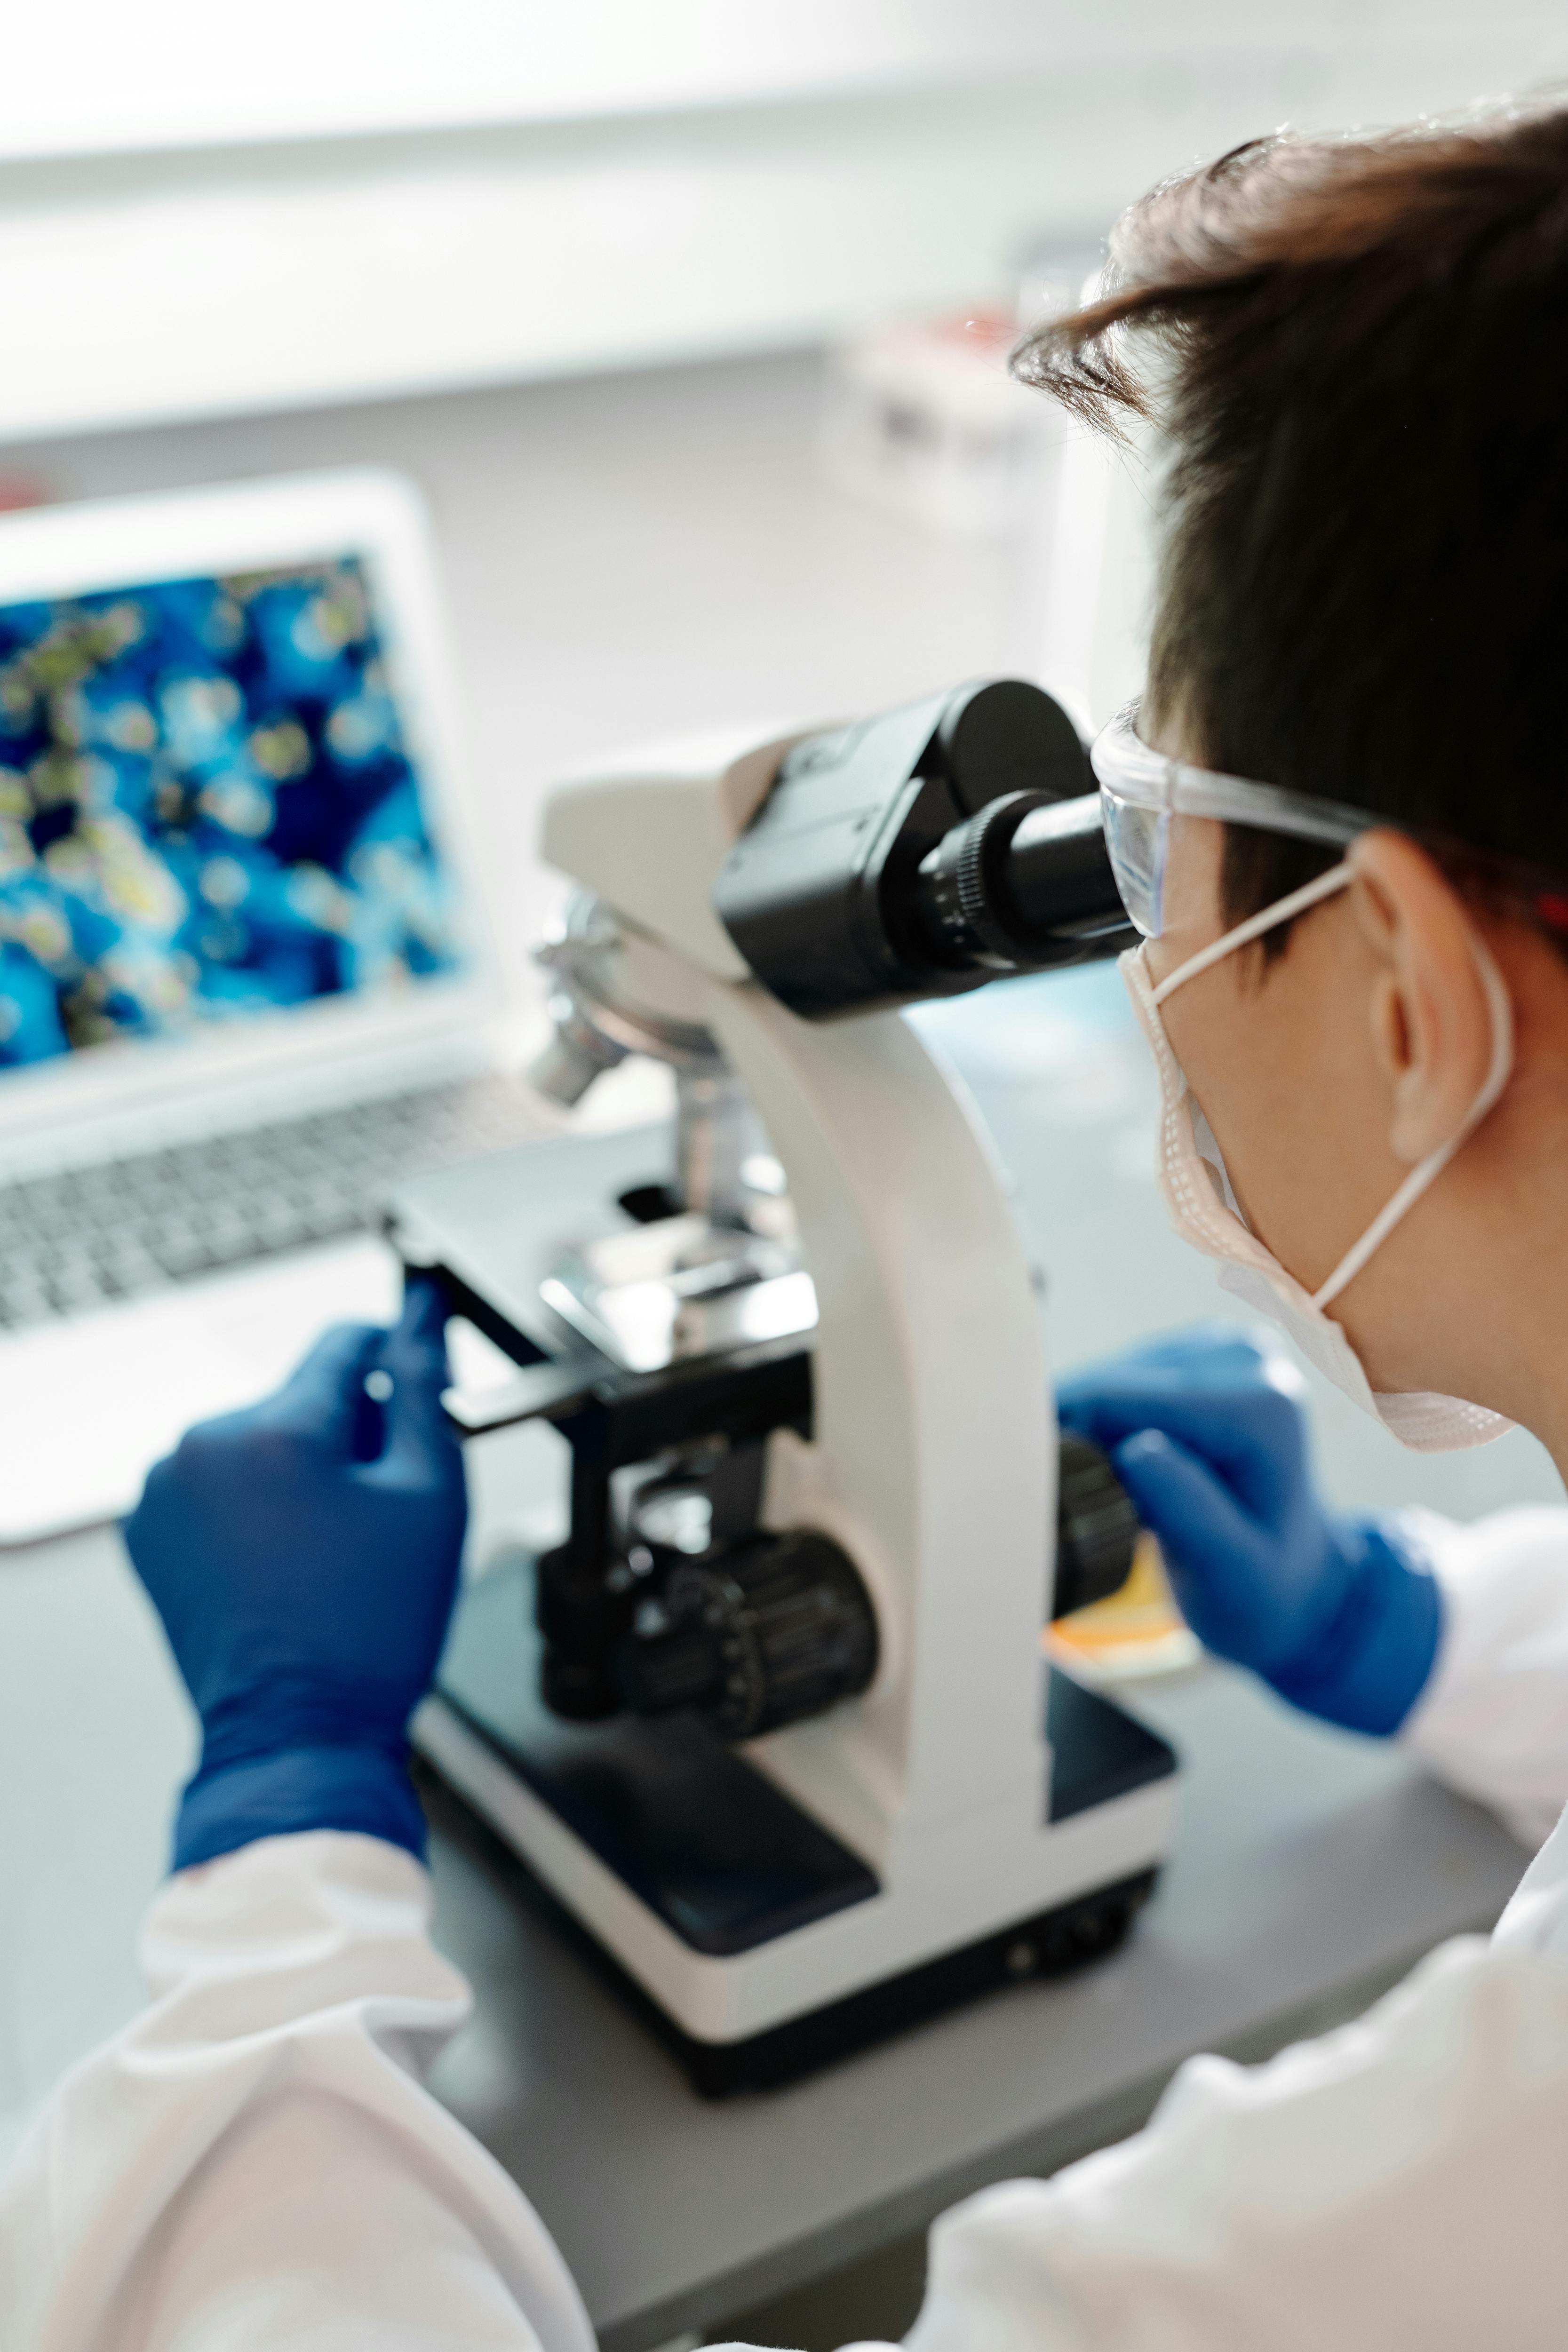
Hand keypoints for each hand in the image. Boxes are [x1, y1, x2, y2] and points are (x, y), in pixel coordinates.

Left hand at [125, 1280, 466, 1870]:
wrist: (298, 1731)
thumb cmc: (370, 1630)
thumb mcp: (431, 1495)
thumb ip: (426, 1390)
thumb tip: (422, 1317)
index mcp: (277, 1430)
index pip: (346, 1343)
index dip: (395, 1349)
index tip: (417, 1360)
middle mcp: (203, 1447)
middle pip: (302, 1397)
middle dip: (350, 1432)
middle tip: (384, 1507)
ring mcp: (164, 1491)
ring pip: (261, 1439)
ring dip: (301, 1468)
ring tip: (335, 1546)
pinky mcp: (148, 1531)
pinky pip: (220, 1483)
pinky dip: (257, 1504)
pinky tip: (290, 1560)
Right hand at [1055, 1324, 1440, 1734]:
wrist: (1297, 1579)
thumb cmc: (1265, 1589)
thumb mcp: (1233, 1573)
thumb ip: (1190, 1511)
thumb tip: (1136, 1449)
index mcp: (1263, 1407)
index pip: (1127, 1397)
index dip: (1065, 1431)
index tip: (1025, 1480)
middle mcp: (1250, 1358)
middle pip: (1115, 1378)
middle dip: (1078, 1431)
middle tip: (1061, 1499)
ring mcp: (1228, 1347)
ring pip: (1113, 1372)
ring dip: (1091, 1426)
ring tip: (1098, 1488)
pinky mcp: (1205, 1350)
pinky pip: (1126, 1374)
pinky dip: (1109, 1419)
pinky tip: (1117, 1463)